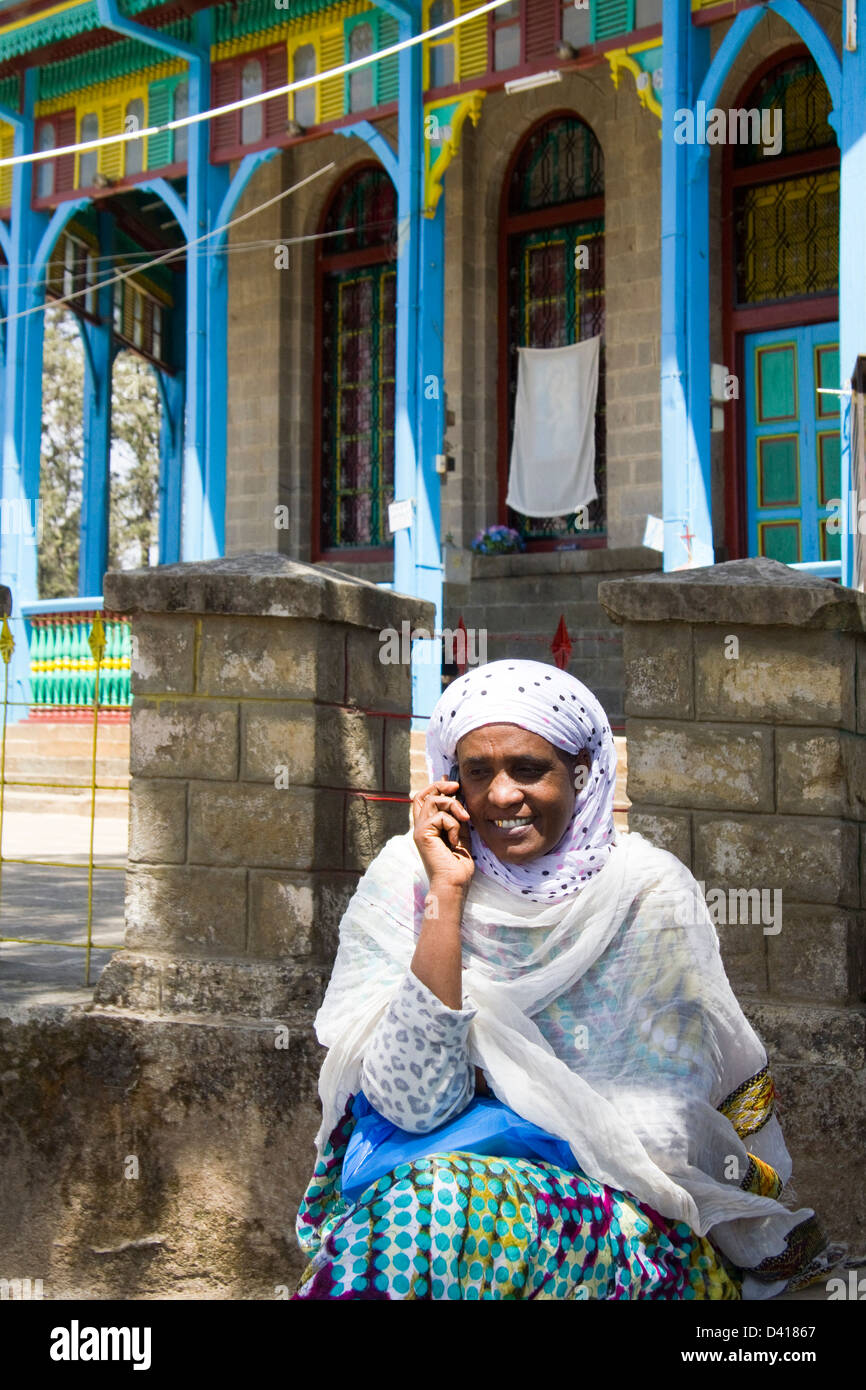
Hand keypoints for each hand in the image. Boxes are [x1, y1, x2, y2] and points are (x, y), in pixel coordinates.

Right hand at [412, 778, 473, 895]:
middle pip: (421, 795)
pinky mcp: (422, 835)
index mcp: (428, 828)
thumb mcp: (461, 835)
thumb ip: (458, 818)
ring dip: (453, 806)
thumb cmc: (458, 866)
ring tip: (464, 820)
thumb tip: (459, 797)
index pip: (424, 800)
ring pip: (432, 802)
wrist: (454, 884)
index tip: (453, 783)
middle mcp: (420, 827)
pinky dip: (453, 825)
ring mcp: (419, 831)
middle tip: (457, 787)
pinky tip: (455, 842)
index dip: (436, 787)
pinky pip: (440, 817)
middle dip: (439, 786)